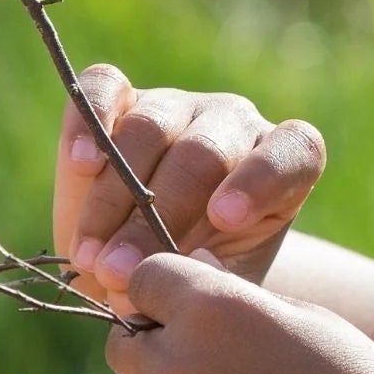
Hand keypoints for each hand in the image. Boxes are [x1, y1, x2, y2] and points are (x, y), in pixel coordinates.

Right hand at [51, 67, 324, 309]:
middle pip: (203, 153)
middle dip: (156, 218)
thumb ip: (213, 278)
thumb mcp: (224, 285)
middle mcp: (236, 124)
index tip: (225, 221)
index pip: (292, 155)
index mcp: (287, 164)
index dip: (259, 181)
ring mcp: (179, 104)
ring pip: (149, 130)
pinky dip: (90, 123)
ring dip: (112, 200)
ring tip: (91, 257)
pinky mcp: (121, 95)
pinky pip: (105, 88)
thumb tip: (179, 271)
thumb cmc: (206, 274)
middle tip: (121, 273)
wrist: (155, 261)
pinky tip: (81, 165)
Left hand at [106, 252, 373, 373]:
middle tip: (219, 359)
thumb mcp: (311, 321)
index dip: (171, 288)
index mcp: (214, 311)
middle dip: (158, 343)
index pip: (146, 276)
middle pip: (124, 342)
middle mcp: (176, 364)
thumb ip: (239, 298)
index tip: (199, 304)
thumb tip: (193, 273)